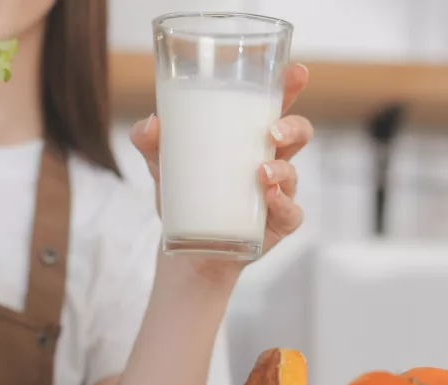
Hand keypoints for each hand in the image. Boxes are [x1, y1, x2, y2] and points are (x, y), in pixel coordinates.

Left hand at [130, 63, 314, 284]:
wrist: (187, 249)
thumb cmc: (184, 193)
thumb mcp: (162, 163)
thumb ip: (151, 141)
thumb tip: (151, 124)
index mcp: (249, 136)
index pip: (274, 105)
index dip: (289, 87)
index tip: (296, 71)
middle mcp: (270, 159)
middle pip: (297, 134)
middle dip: (293, 126)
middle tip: (272, 130)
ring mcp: (278, 192)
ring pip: (294, 173)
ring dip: (283, 169)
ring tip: (262, 172)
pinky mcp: (277, 223)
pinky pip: (291, 212)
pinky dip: (283, 204)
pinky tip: (269, 198)